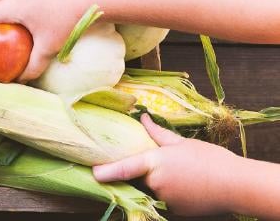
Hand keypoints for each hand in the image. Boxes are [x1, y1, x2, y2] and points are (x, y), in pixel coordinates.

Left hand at [93, 114, 239, 216]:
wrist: (237, 185)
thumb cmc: (211, 159)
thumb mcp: (182, 143)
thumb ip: (157, 134)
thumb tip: (141, 118)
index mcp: (154, 163)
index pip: (123, 167)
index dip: (105, 171)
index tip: (92, 171)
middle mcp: (155, 183)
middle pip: (137, 178)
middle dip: (141, 172)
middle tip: (164, 163)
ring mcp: (164, 199)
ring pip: (152, 189)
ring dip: (158, 182)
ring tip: (182, 173)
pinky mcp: (174, 211)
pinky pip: (164, 199)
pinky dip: (170, 192)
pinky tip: (188, 184)